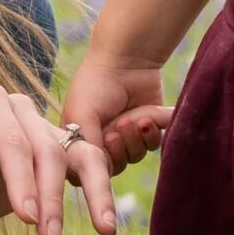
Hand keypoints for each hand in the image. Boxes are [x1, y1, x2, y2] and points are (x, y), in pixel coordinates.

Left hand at [0, 80, 116, 234]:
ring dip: (90, 193)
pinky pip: (82, 170)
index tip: (25, 217)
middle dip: (51, 195)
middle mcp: (15, 110)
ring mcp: (34, 134)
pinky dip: (98, 193)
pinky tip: (106, 222)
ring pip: (77, 155)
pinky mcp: (45, 163)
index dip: (22, 177)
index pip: (12, 138)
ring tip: (102, 231)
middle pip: (47, 150)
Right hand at [62, 54, 172, 171]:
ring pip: (134, 158)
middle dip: (120, 148)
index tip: (104, 140)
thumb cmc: (96, 85)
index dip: (99, 161)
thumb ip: (87, 146)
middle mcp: (102, 140)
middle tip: (119, 125)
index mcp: (80, 138)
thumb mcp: (81, 116)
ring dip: (136, 139)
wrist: (126, 61)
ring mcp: (126, 136)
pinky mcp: (147, 128)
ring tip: (135, 118)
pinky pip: (153, 146)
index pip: (89, 169)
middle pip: (115, 167)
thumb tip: (97, 174)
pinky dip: (151, 134)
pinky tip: (147, 117)